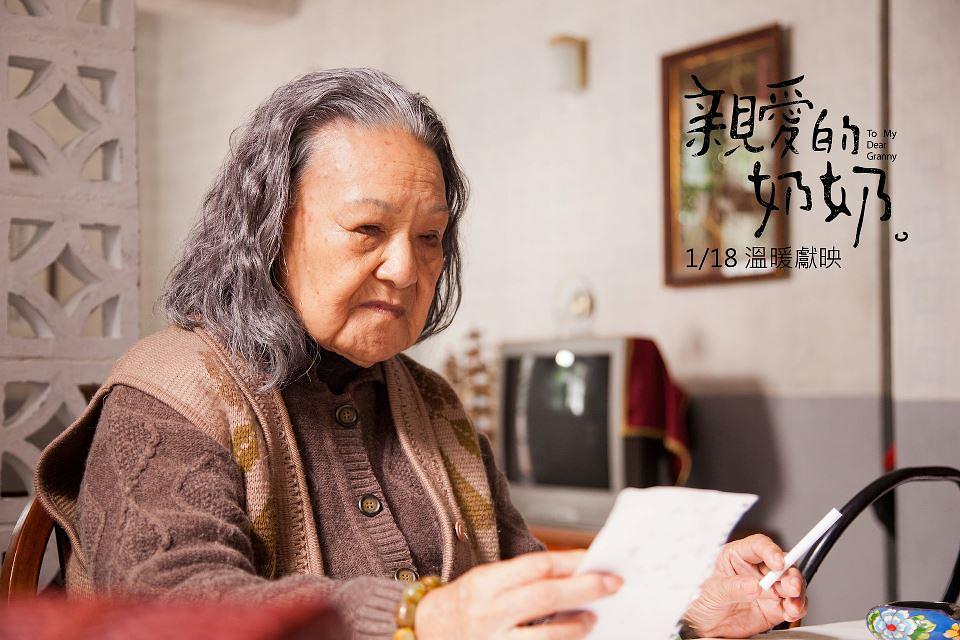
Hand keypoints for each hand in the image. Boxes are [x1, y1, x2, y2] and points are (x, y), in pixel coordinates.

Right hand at [414, 549, 621, 638]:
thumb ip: (523, 576)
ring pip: (548, 635)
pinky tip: (571, 638)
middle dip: (585, 588)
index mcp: (485, 583)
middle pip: (547, 596)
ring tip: (592, 618)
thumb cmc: (464, 604)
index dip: (570, 561)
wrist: (426, 634)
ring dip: (577, 625)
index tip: (594, 558)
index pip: (536, 566)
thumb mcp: (485, 579)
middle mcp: (490, 613)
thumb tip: (571, 571)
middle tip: (612, 583)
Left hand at [682, 534, 806, 637]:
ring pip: (791, 584)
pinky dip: (796, 608)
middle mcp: (756, 569)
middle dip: (790, 574)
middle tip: (791, 586)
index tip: (777, 562)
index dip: (771, 551)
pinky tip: (791, 612)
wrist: (702, 626)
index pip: (758, 546)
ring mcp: (767, 588)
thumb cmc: (701, 600)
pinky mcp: (774, 607)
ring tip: (792, 605)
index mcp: (737, 556)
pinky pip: (792, 605)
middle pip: (781, 564)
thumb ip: (733, 587)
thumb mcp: (711, 591)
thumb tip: (754, 585)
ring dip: (797, 593)